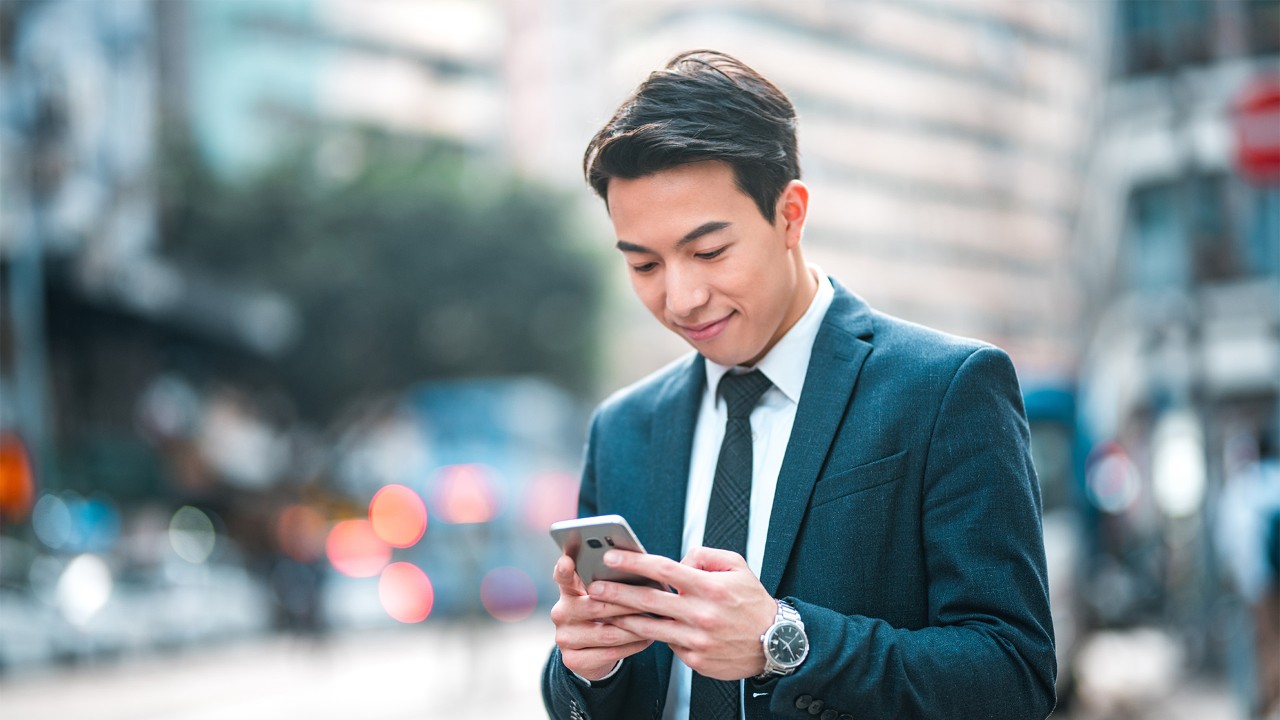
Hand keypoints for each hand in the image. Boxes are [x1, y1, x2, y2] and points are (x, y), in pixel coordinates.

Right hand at [550, 554, 653, 680]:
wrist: (591, 653)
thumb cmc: (602, 614)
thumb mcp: (600, 596)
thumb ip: (608, 581)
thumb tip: (637, 568)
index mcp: (568, 591)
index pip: (562, 576)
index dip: (563, 569)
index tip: (567, 561)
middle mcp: (561, 613)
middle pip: (596, 606)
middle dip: (627, 604)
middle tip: (653, 599)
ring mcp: (565, 638)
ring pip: (607, 633)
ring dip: (636, 627)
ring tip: (656, 620)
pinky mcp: (573, 659)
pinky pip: (610, 653)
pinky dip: (633, 645)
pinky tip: (648, 638)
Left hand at [587, 547, 776, 680]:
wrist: (775, 643)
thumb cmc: (752, 601)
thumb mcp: (737, 566)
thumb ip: (705, 556)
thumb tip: (679, 560)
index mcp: (709, 586)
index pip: (664, 569)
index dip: (634, 562)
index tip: (612, 557)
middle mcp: (701, 613)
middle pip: (649, 600)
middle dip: (617, 592)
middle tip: (594, 586)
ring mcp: (697, 639)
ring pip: (650, 628)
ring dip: (622, 619)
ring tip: (602, 612)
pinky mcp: (695, 659)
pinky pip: (668, 644)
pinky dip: (652, 636)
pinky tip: (634, 630)